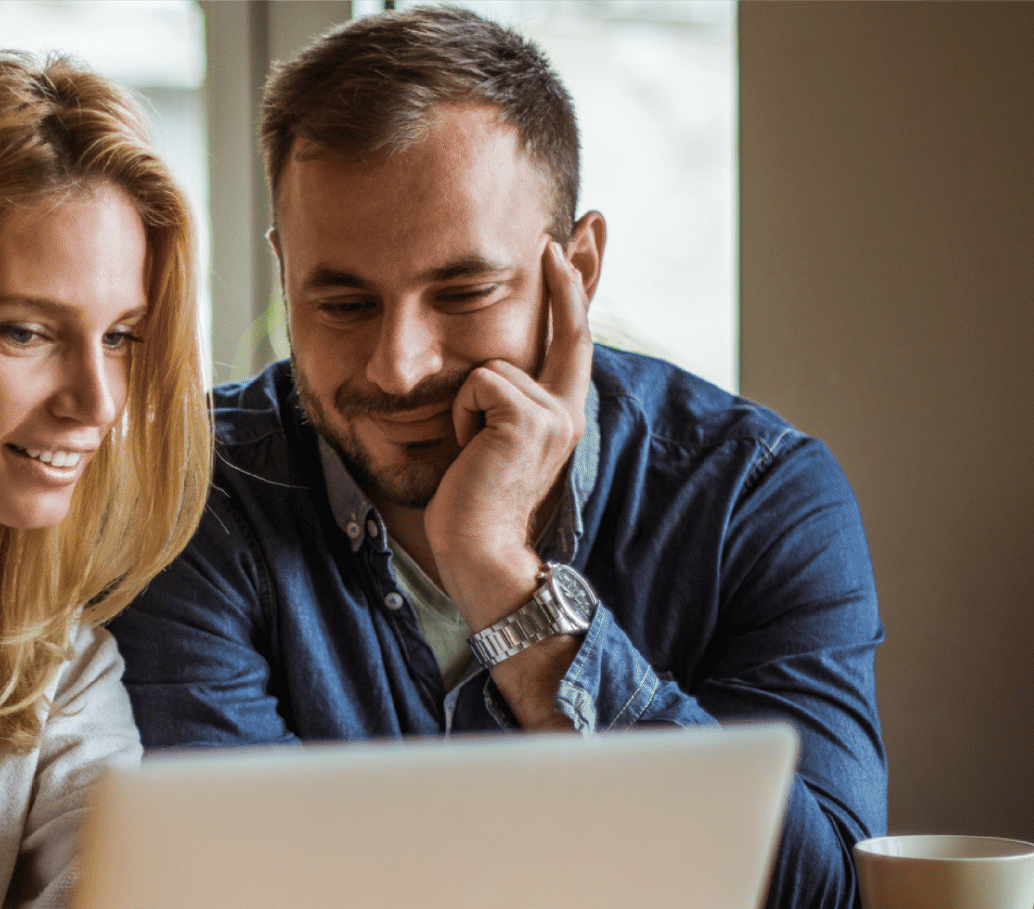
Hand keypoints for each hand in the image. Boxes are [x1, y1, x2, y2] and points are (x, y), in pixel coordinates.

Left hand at [427, 238, 593, 620]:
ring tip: (470, 448)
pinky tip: (469, 450)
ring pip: (492, 366)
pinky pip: (478, 383)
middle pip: (566, 330)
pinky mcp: (530, 418)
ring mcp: (553, 414)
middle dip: (566, 279)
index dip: (573, 294)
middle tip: (561, 234)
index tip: (570, 249)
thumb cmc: (470, 504)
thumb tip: (483, 370)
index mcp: (559, 415)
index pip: (572, 344)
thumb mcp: (487, 441)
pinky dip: (460, 414)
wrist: (479, 550)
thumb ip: (497, 402)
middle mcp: (567, 410)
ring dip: (465, 403)